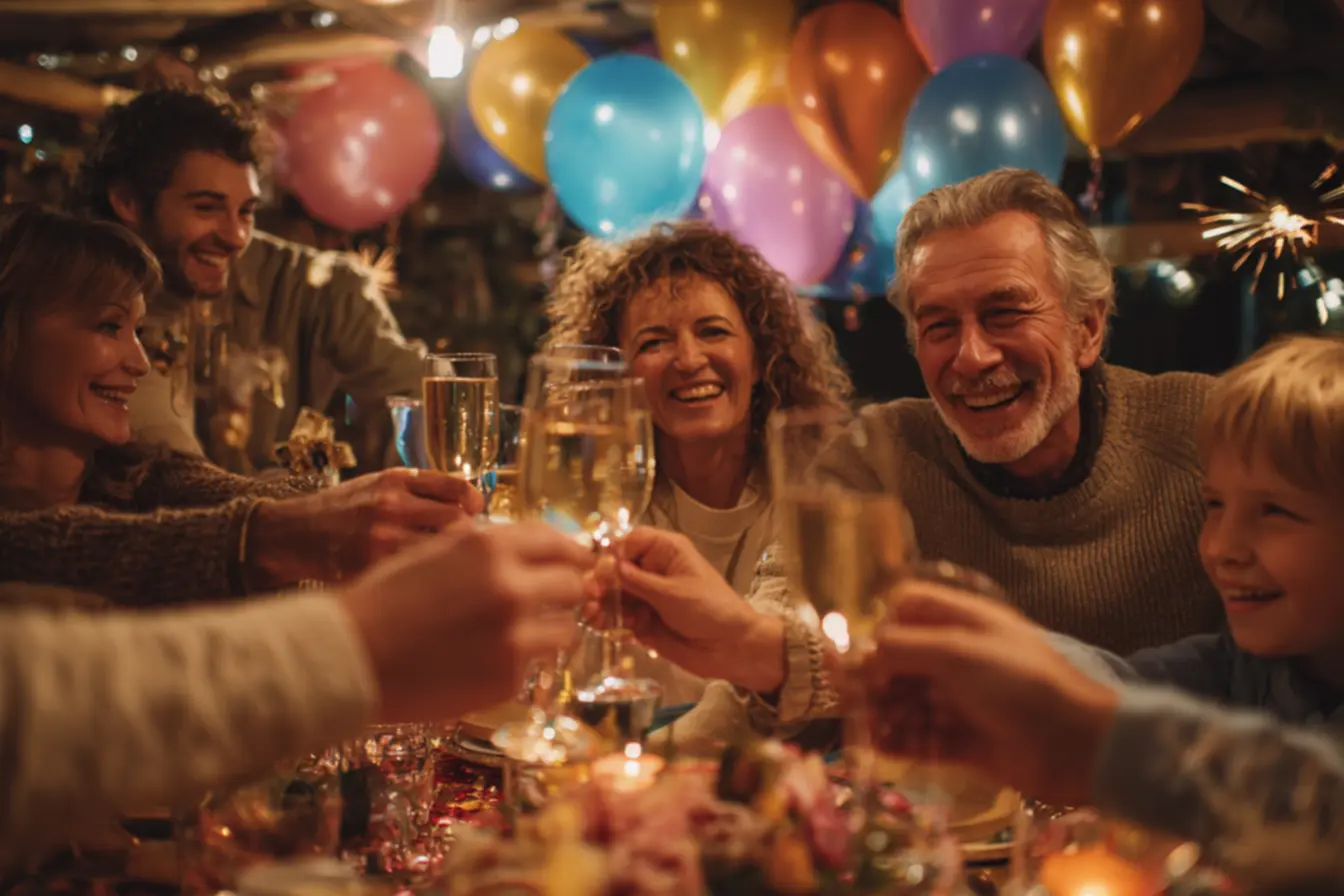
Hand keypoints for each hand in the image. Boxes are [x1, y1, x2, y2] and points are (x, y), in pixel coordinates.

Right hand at [249, 468, 484, 585]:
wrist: (295, 533)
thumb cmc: (343, 509)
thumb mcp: (378, 483)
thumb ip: (419, 488)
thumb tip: (468, 501)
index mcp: (396, 481)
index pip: (456, 488)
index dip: (475, 501)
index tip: (477, 510)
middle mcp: (391, 506)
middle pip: (456, 523)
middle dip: (468, 536)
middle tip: (468, 545)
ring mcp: (382, 539)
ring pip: (440, 552)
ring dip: (452, 561)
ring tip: (450, 565)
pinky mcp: (372, 568)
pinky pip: (416, 574)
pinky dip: (427, 578)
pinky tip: (425, 580)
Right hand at [338, 521, 593, 722]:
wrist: (349, 655)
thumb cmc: (385, 599)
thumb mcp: (436, 553)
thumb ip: (486, 548)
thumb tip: (530, 550)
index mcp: (490, 547)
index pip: (556, 541)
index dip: (571, 552)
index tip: (579, 561)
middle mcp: (510, 587)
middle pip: (573, 584)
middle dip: (565, 593)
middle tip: (553, 602)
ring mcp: (513, 635)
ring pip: (566, 630)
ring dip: (551, 631)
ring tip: (521, 636)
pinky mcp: (507, 678)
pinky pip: (533, 666)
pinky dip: (517, 663)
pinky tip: (483, 661)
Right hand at [595, 527, 785, 692]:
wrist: (731, 648)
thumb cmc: (709, 609)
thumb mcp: (671, 593)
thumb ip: (635, 581)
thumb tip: (605, 565)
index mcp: (665, 551)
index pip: (629, 541)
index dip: (611, 554)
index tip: (599, 570)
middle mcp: (653, 570)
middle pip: (616, 569)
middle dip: (600, 582)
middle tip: (589, 596)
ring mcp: (647, 597)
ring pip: (614, 595)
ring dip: (601, 604)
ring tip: (592, 615)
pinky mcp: (644, 621)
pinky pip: (620, 618)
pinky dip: (609, 622)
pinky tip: (602, 627)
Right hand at [864, 581, 1118, 807]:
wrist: (1077, 743)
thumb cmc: (1020, 681)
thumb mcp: (957, 652)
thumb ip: (901, 648)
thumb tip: (857, 654)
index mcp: (962, 622)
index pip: (909, 608)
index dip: (879, 622)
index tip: (852, 643)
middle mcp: (958, 657)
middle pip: (901, 660)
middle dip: (873, 675)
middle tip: (846, 693)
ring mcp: (961, 700)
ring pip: (908, 701)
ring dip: (882, 711)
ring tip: (860, 723)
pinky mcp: (965, 741)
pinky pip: (922, 738)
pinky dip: (899, 742)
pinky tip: (878, 746)